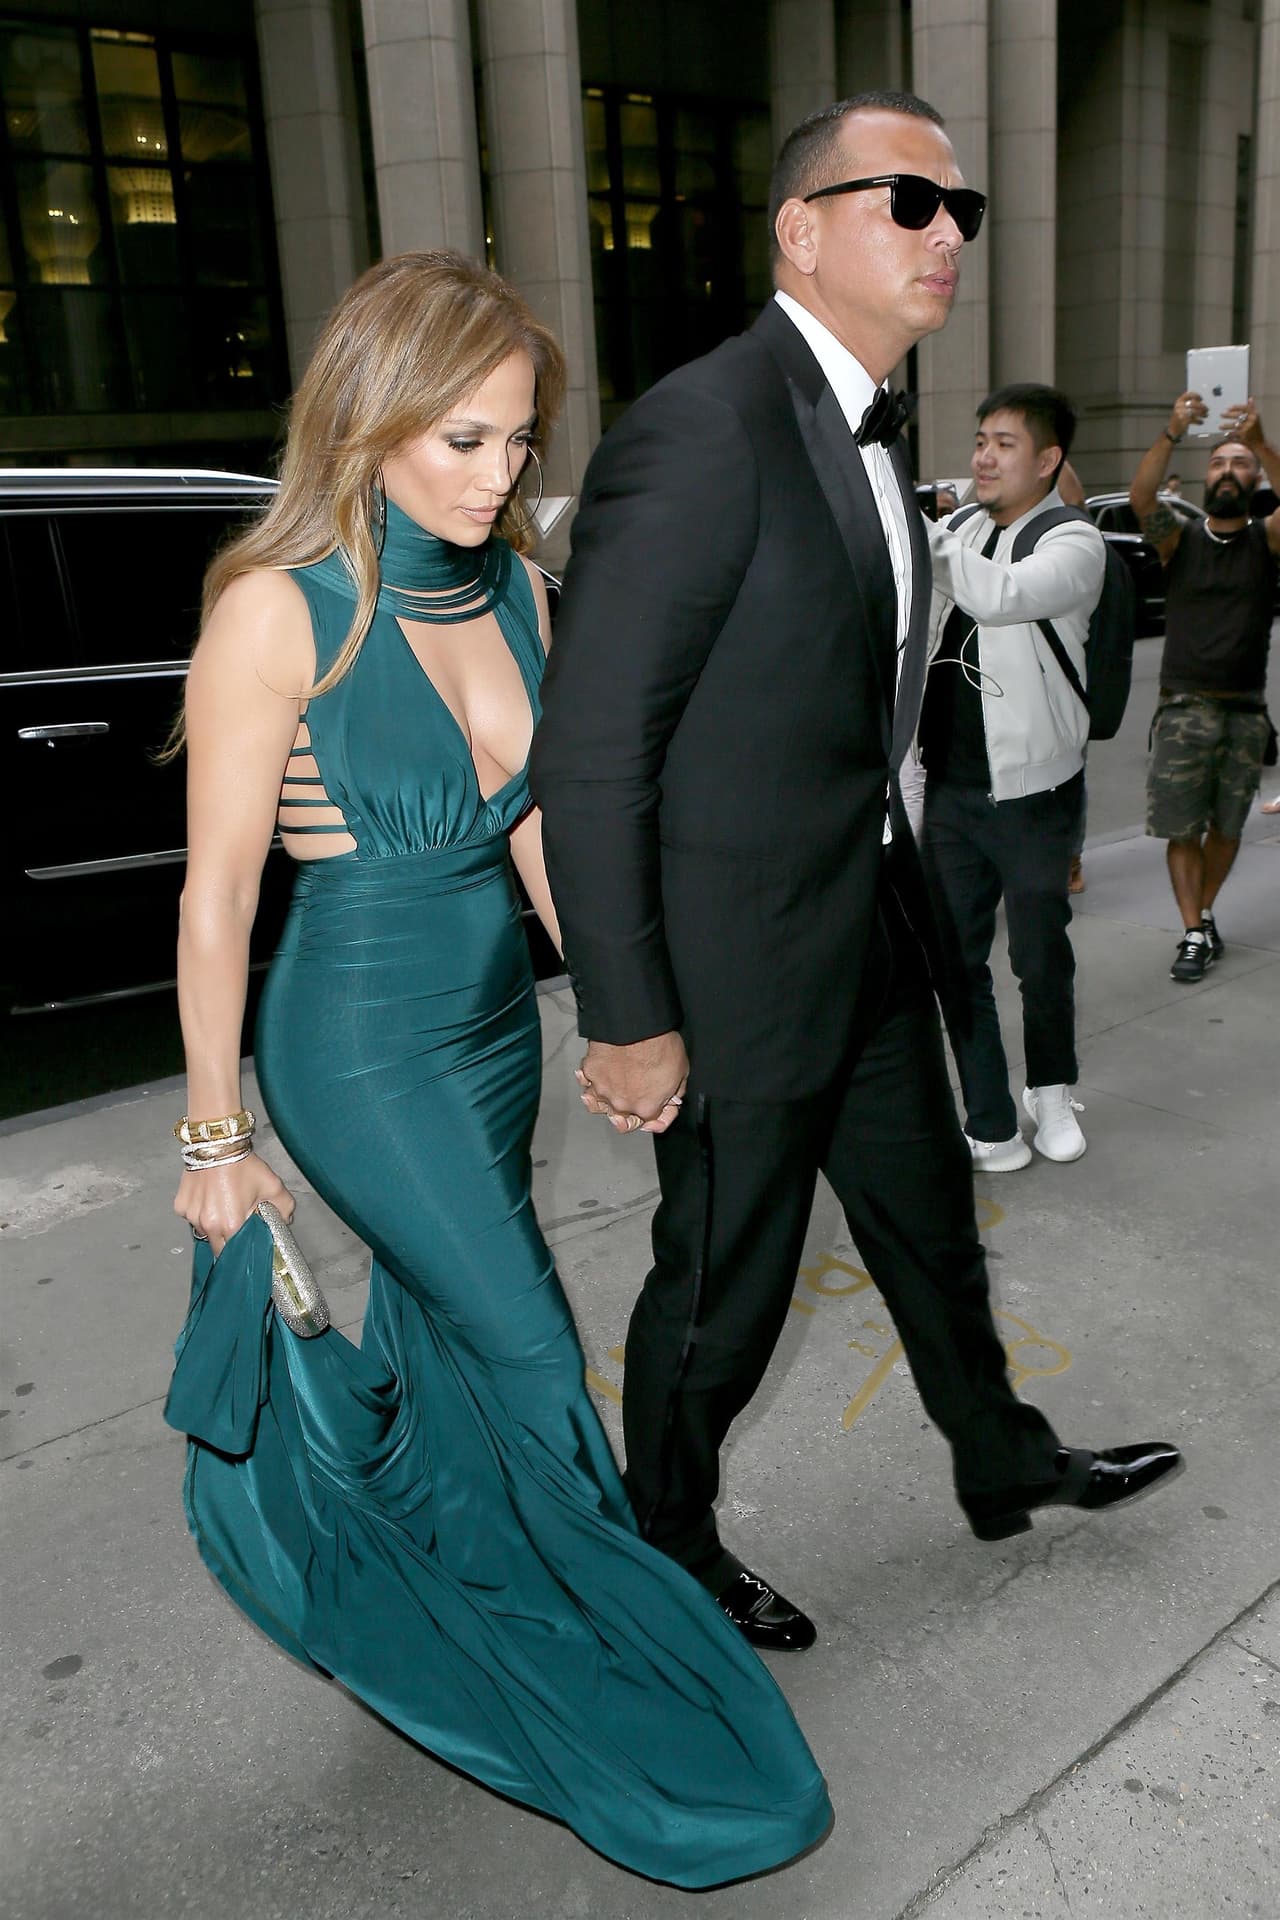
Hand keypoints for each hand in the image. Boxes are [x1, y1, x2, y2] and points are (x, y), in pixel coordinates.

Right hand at [174, 1152, 294, 1256]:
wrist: (218, 1144)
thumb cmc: (242, 1164)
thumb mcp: (272, 1186)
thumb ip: (284, 1209)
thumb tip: (284, 1221)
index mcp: (231, 1224)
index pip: (234, 1254)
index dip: (240, 1251)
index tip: (244, 1246)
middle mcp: (208, 1224)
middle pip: (217, 1247)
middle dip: (226, 1241)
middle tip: (235, 1225)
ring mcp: (191, 1216)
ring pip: (202, 1232)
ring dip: (212, 1226)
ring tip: (223, 1206)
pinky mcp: (181, 1206)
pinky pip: (191, 1217)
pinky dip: (199, 1213)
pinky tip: (209, 1198)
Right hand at [575, 1032, 689, 1135]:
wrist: (637, 1024)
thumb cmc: (659, 1044)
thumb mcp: (682, 1072)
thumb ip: (674, 1092)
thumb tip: (671, 1097)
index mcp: (646, 1107)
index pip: (651, 1122)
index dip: (658, 1113)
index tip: (659, 1106)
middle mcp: (621, 1104)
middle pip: (622, 1117)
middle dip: (630, 1108)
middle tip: (635, 1095)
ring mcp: (602, 1089)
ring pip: (598, 1105)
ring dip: (604, 1100)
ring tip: (611, 1090)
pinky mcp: (590, 1071)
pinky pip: (585, 1082)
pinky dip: (589, 1080)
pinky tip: (596, 1077)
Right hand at [1167, 391, 1206, 439]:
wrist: (1173, 429)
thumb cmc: (1180, 417)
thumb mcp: (1182, 408)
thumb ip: (1190, 404)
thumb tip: (1202, 403)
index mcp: (1179, 401)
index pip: (1189, 395)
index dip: (1196, 396)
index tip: (1202, 399)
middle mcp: (1179, 406)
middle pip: (1193, 403)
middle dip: (1202, 406)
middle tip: (1207, 409)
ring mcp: (1180, 413)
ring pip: (1194, 411)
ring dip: (1202, 413)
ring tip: (1206, 415)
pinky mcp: (1183, 421)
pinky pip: (1193, 419)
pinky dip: (1199, 421)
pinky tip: (1201, 422)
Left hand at [1221, 396, 1262, 447]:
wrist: (1259, 443)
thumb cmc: (1255, 430)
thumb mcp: (1255, 418)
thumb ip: (1252, 408)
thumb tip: (1251, 398)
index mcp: (1255, 415)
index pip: (1245, 408)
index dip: (1237, 407)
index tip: (1228, 408)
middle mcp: (1252, 420)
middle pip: (1239, 415)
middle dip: (1228, 415)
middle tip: (1221, 414)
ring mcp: (1248, 428)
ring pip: (1235, 425)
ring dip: (1226, 426)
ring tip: (1220, 427)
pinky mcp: (1244, 435)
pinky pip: (1234, 433)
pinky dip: (1229, 434)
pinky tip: (1225, 435)